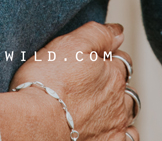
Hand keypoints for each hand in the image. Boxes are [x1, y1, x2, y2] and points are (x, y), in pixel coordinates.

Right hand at [7, 21, 136, 140]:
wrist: (34, 123)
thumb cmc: (45, 85)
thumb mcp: (68, 44)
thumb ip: (98, 34)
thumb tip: (118, 32)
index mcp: (112, 75)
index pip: (121, 60)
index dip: (107, 57)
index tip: (92, 59)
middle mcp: (117, 101)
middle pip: (125, 87)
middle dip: (116, 83)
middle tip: (93, 83)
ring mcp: (113, 126)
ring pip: (128, 113)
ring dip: (119, 107)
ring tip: (100, 106)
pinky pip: (127, 138)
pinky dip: (122, 132)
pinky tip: (108, 128)